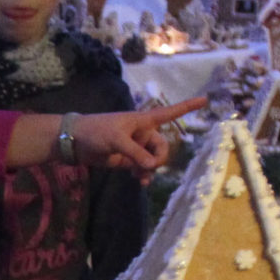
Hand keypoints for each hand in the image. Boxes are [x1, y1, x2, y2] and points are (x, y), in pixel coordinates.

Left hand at [73, 98, 205, 170]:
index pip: (169, 113)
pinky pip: (144, 168)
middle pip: (163, 147)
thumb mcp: (116, 141)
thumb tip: (153, 166)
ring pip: (154, 160)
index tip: (205, 99)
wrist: (75, 142)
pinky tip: (139, 180)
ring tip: (140, 178)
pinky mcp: (128, 159)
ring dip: (151, 169)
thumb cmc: (96, 131)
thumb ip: (135, 153)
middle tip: (148, 168)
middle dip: (159, 159)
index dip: (187, 107)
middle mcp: (143, 132)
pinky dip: (144, 174)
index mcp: (143, 121)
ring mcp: (137, 147)